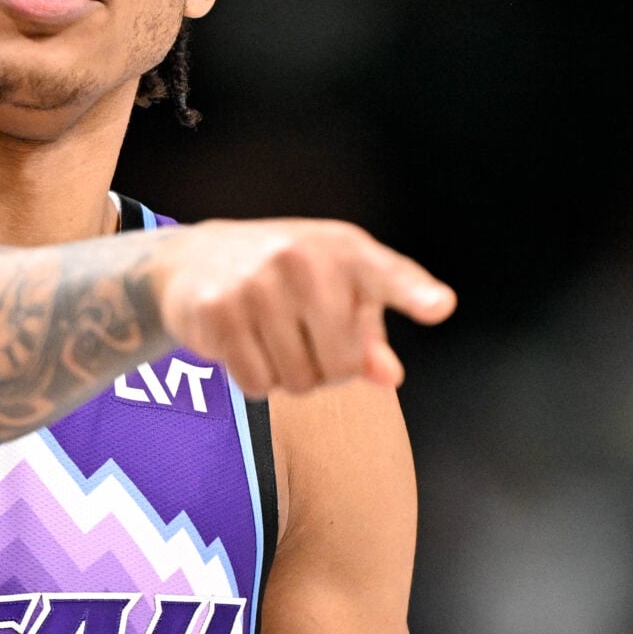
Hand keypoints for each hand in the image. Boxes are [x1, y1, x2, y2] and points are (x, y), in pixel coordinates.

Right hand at [152, 220, 454, 395]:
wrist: (194, 260)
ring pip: (298, 380)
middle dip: (326, 371)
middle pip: (342, 364)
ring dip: (288, 377)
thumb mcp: (333, 290)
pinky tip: (245, 345)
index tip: (439, 306)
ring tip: (272, 340)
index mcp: (344, 250)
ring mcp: (257, 284)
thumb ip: (368, 333)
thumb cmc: (283, 277)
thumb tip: (389, 375)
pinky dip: (255, 380)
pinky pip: (258, 384)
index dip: (416, 293)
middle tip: (305, 343)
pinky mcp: (219, 312)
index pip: (387, 275)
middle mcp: (302, 260)